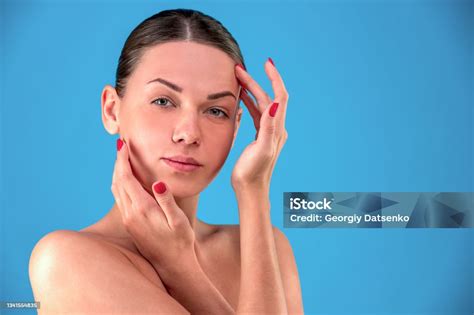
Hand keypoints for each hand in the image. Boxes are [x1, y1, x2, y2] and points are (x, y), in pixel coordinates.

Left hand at [110, 139, 195, 274]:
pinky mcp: (130, 225)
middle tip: (121, 146)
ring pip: (116, 190)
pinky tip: (126, 180)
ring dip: (117, 173)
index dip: (123, 160)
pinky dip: (120, 184)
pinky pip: (119, 198)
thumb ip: (167, 201)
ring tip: (122, 159)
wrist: (173, 266)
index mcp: (141, 209)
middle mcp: (130, 214)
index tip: (124, 145)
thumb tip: (157, 183)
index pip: (126, 178)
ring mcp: (128, 220)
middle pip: (117, 182)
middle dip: (118, 162)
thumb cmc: (180, 242)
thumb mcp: (178, 221)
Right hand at [231, 59, 288, 189]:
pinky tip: (240, 98)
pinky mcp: (259, 137)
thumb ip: (268, 127)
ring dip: (251, 91)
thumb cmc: (253, 173)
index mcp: (277, 129)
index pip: (280, 97)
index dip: (274, 79)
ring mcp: (268, 132)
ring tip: (238, 79)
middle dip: (255, 82)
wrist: (251, 190)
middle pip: (268, 98)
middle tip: (239, 69)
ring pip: (261, 105)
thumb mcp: (262, 150)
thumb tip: (276, 104)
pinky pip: (256, 114)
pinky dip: (248, 103)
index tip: (266, 63)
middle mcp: (276, 128)